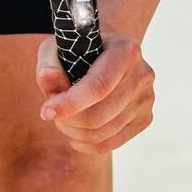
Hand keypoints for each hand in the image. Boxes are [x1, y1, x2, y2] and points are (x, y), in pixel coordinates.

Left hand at [35, 31, 153, 153]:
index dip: (71, 103)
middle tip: (51, 111)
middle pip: (99, 115)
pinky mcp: (145, 118)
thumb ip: (49, 63)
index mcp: (126, 50)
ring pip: (103, 133)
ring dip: (73, 132)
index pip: (98, 86)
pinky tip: (75, 132)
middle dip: (67, 119)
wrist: (104, 53)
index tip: (45, 112)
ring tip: (62, 118)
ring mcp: (146, 99)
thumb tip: (48, 82)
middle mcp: (142, 75)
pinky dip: (86, 144)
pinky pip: (110, 143)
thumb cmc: (77, 50)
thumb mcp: (57, 47)